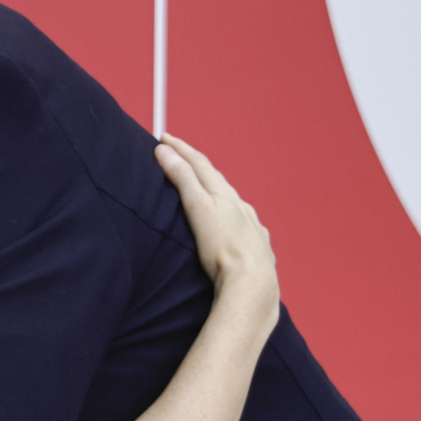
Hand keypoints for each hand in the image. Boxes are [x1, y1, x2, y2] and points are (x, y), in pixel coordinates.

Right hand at [156, 134, 276, 320]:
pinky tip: (235, 224)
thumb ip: (183, 179)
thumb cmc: (223, 248)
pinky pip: (245, 225)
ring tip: (206, 189)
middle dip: (198, 167)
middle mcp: (241, 206)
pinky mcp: (256, 247)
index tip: (163, 138)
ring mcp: (252, 226)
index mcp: (225, 194)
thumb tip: (165, 151)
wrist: (252, 282)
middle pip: (217, 180)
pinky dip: (235, 217)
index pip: (200, 164)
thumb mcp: (198, 209)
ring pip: (234, 202)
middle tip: (181, 156)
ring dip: (218, 191)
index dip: (181, 149)